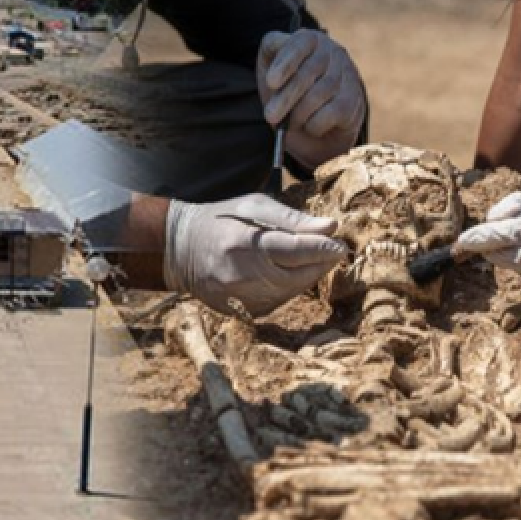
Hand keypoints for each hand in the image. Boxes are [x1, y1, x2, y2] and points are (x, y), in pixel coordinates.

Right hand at [164, 194, 346, 316]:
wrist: (179, 250)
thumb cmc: (220, 221)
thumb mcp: (253, 207)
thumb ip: (292, 220)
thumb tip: (331, 228)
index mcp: (244, 245)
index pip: (297, 251)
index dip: (323, 249)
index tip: (341, 245)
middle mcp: (241, 276)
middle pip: (298, 277)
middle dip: (319, 264)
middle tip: (332, 251)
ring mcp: (238, 298)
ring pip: (290, 292)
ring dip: (303, 277)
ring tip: (304, 259)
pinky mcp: (239, 312)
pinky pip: (276, 302)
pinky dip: (286, 288)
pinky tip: (281, 273)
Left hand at [257, 30, 365, 169]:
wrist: (313, 122)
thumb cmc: (287, 90)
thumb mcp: (271, 70)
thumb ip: (269, 57)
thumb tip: (274, 74)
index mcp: (310, 40)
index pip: (301, 43)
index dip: (285, 63)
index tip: (271, 82)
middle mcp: (332, 51)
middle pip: (308, 72)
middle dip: (286, 97)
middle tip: (270, 116)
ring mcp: (347, 73)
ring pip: (320, 93)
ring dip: (298, 114)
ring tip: (288, 124)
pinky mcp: (354, 99)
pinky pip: (332, 112)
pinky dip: (315, 124)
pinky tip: (309, 126)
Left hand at [455, 180, 520, 285]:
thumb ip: (518, 206)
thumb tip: (491, 220)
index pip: (507, 235)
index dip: (481, 239)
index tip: (462, 241)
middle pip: (507, 258)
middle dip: (491, 249)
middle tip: (480, 240)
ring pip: (519, 269)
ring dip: (509, 256)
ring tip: (516, 240)